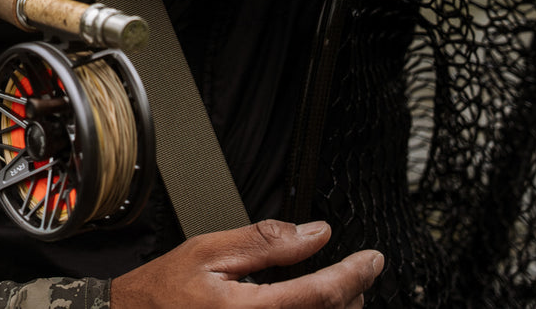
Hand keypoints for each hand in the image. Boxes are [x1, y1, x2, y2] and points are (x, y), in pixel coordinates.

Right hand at [111, 220, 382, 308]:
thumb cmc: (163, 292)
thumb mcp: (208, 251)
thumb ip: (265, 242)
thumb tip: (315, 233)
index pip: (321, 293)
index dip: (354, 274)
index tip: (372, 259)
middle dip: (350, 293)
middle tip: (356, 270)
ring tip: (337, 290)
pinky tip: (306, 304)